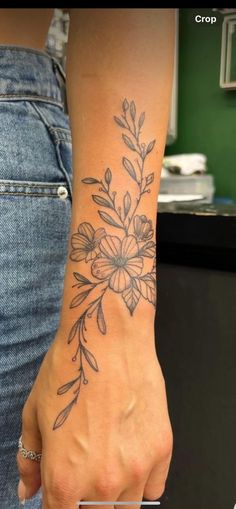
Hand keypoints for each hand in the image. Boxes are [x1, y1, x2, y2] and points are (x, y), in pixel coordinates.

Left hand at [16, 330, 172, 508]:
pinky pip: (154, 489)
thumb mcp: (34, 413)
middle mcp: (102, 481)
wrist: (108, 338)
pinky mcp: (162, 449)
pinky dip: (141, 483)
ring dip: (114, 497)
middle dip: (85, 504)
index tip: (61, 499)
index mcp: (64, 477)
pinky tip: (130, 459)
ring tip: (106, 465)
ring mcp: (137, 468)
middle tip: (83, 477)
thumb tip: (28, 490)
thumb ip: (29, 460)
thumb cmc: (71, 369)